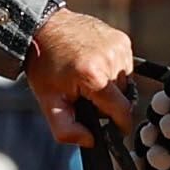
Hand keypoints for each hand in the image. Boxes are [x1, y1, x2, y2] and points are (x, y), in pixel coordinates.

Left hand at [22, 5, 141, 145]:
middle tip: (85, 96)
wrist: (43, 29)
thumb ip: (66, 129)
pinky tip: (94, 66)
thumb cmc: (44, 66)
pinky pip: (125, 66)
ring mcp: (118, 47)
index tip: (118, 132)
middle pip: (122, 97)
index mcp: (93, 75)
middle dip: (107, 103)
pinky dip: (112, 72)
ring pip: (125, 82)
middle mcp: (111, 59)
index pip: (121, 110)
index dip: (120, 125)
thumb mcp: (48, 102)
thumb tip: (90, 141)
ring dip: (111, 87)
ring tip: (88, 79)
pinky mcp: (121, 40)